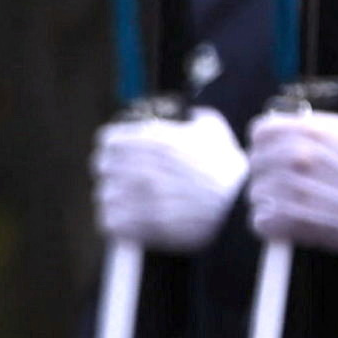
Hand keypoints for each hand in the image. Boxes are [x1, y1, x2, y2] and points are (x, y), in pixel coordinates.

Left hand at [91, 108, 247, 252]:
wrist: (236, 207)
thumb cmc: (226, 169)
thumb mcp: (213, 131)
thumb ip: (195, 117)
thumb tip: (189, 114)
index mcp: (153, 141)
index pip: (107, 140)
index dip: (113, 149)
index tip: (121, 158)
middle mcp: (141, 166)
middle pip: (101, 167)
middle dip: (113, 174)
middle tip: (126, 182)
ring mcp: (138, 196)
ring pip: (104, 196)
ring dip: (115, 201)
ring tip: (130, 205)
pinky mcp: (139, 223)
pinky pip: (109, 222)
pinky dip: (117, 224)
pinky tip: (132, 223)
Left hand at [247, 103, 337, 254]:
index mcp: (313, 130)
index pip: (261, 132)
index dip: (267, 142)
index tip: (277, 152)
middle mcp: (300, 157)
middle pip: (256, 163)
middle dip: (266, 172)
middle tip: (282, 181)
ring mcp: (296, 190)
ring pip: (258, 193)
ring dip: (268, 199)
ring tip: (286, 202)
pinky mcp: (296, 222)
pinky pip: (263, 220)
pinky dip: (269, 223)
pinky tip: (285, 222)